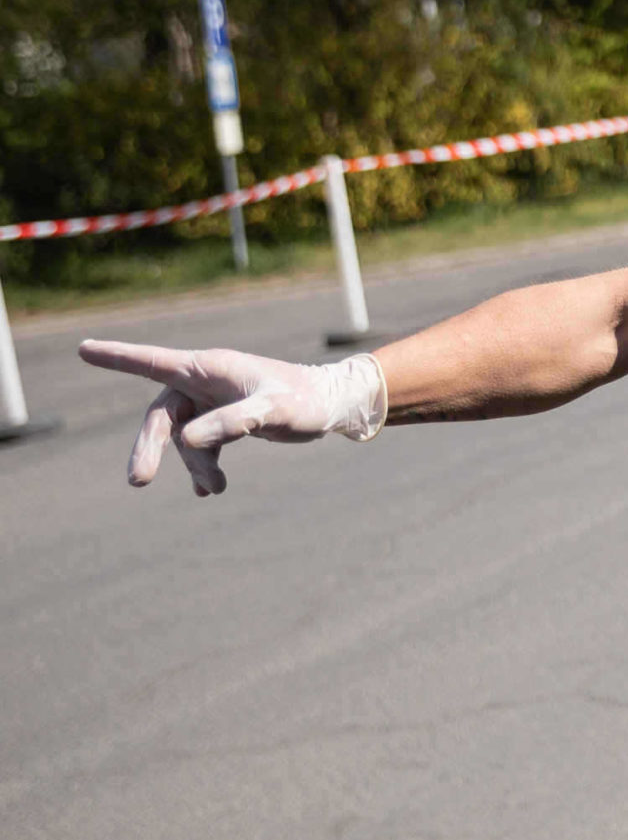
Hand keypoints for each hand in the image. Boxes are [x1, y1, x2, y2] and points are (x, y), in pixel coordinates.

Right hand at [78, 341, 388, 495]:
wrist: (332, 403)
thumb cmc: (304, 399)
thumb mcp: (272, 412)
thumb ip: (233, 423)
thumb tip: (187, 441)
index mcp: (209, 367)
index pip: (153, 361)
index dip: (118, 358)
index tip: (83, 349)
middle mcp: (204, 381)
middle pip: (162, 417)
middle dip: (151, 449)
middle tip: (138, 480)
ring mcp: (212, 401)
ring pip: (184, 438)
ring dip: (195, 465)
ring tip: (217, 488)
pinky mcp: (224, 419)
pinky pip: (201, 445)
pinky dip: (204, 467)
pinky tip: (209, 490)